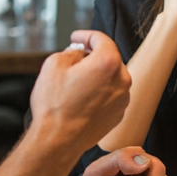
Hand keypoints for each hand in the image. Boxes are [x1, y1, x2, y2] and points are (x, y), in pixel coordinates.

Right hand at [27, 30, 130, 154]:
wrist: (59, 140)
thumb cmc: (55, 106)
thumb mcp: (54, 64)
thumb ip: (71, 51)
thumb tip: (78, 53)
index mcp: (107, 63)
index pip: (101, 38)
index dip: (86, 35)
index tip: (77, 38)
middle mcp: (121, 80)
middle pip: (109, 58)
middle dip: (92, 56)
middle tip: (74, 60)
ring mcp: (123, 98)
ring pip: (111, 77)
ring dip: (97, 75)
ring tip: (76, 83)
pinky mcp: (119, 113)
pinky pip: (111, 95)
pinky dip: (100, 92)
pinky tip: (82, 98)